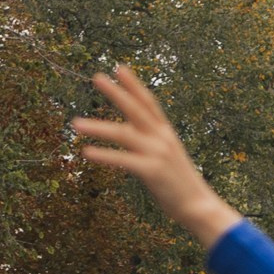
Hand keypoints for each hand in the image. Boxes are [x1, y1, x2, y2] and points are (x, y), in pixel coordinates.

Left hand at [70, 66, 239, 251]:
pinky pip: (123, 160)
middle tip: (97, 77)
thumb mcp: (167, 155)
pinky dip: (104, 156)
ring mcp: (157, 153)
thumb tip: (126, 133)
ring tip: (75, 124)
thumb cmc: (180, 183)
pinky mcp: (151, 171)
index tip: (119, 68)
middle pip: (135, 110)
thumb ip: (148, 141)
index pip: (148, 102)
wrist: (199, 206)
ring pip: (123, 134)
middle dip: (116, 92)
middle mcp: (161, 138)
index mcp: (165, 133)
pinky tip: (86, 152)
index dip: (134, 85)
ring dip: (97, 127)